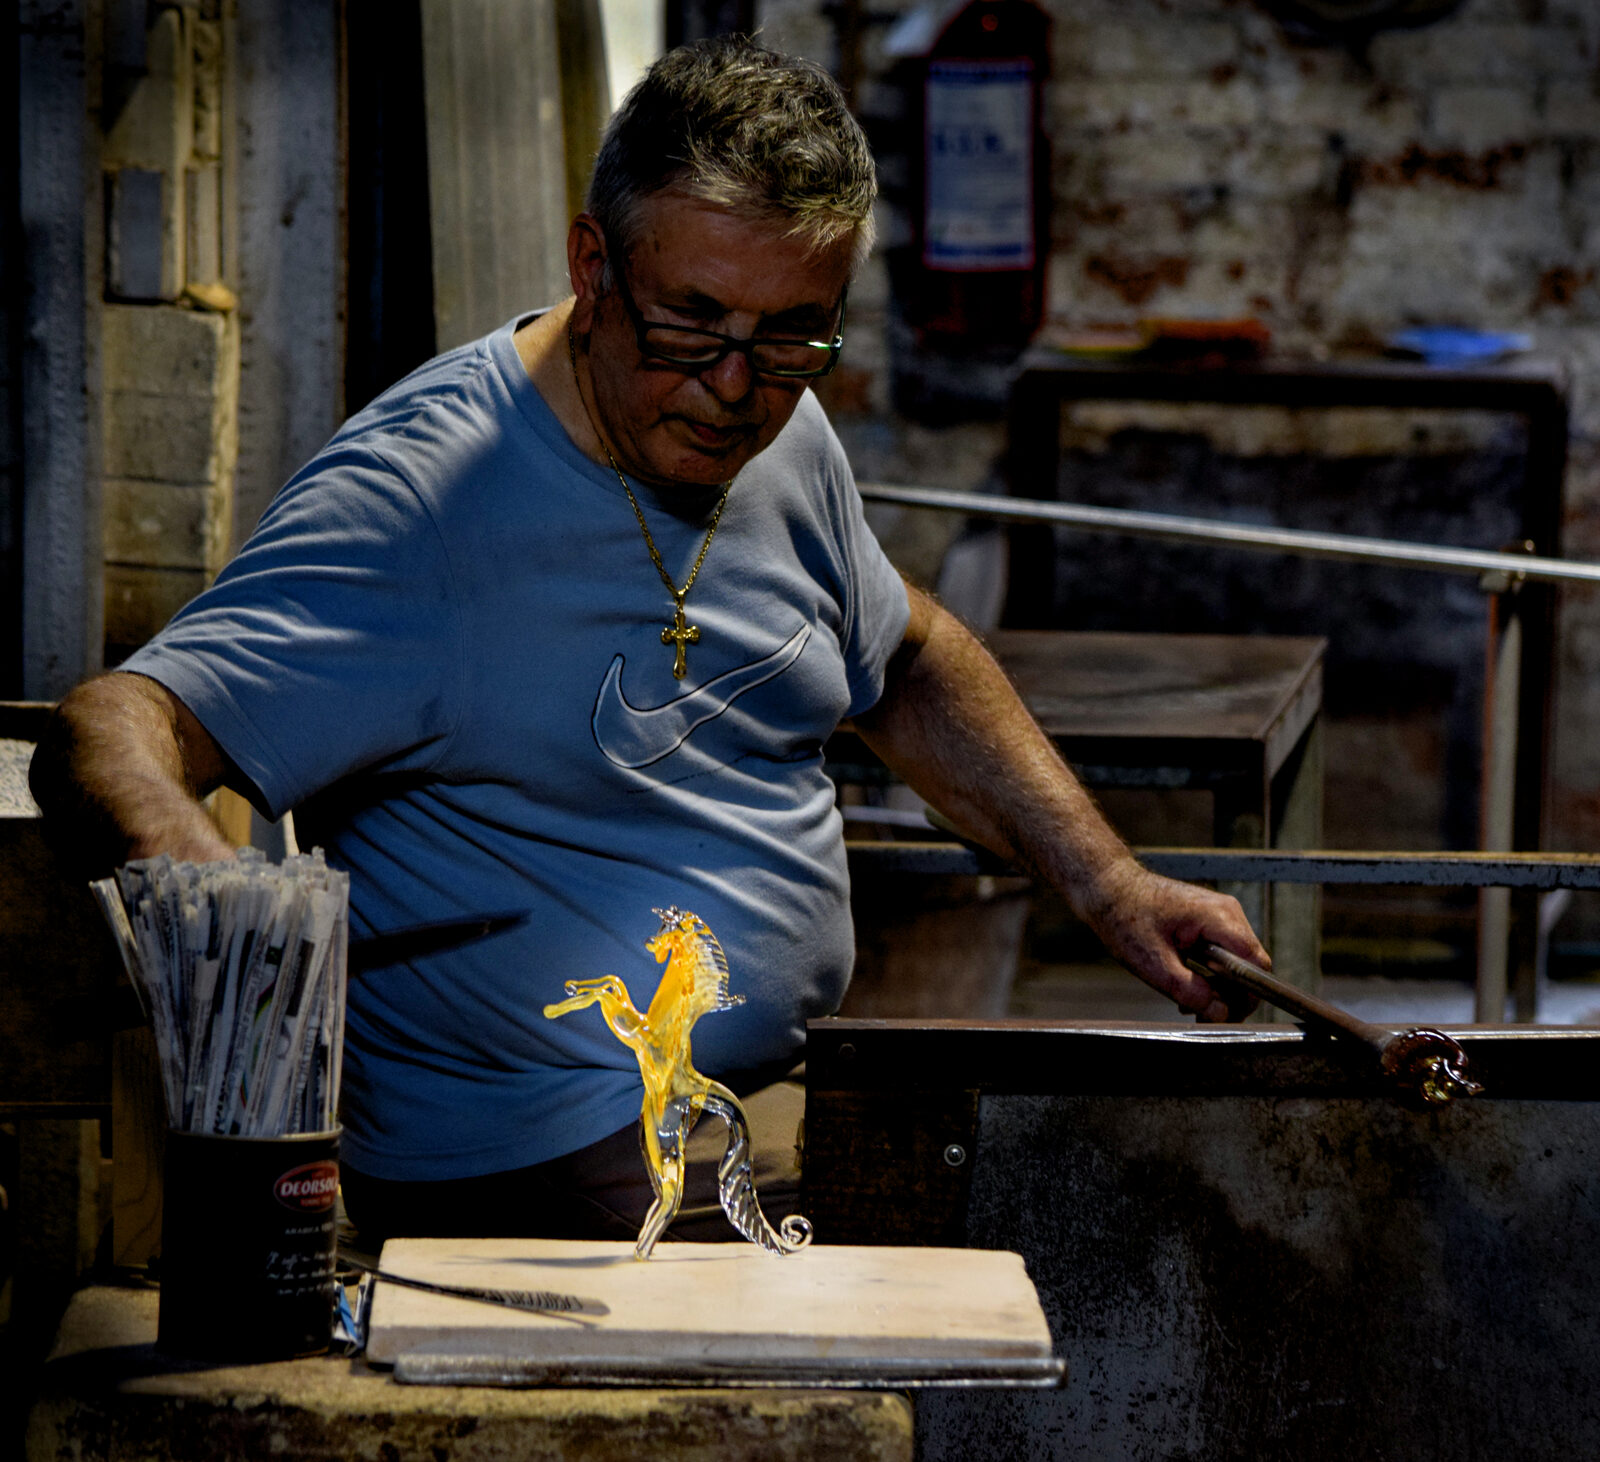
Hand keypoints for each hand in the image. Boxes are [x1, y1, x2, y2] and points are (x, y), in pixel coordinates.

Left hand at [1077, 859, 1269, 1022]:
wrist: (1107, 888)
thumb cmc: (1124, 915)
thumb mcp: (1154, 964)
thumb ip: (1190, 991)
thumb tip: (1220, 1013)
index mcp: (1219, 918)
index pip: (1256, 965)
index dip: (1247, 996)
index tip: (1226, 1015)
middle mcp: (1227, 913)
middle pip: (1249, 966)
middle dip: (1228, 995)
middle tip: (1201, 1015)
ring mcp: (1219, 915)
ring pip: (1235, 962)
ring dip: (1217, 986)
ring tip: (1188, 1001)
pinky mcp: (1208, 921)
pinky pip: (1222, 953)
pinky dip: (1209, 973)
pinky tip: (1186, 983)